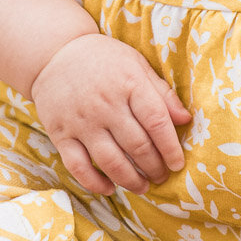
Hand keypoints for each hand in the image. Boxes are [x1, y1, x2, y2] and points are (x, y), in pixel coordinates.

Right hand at [31, 34, 190, 195]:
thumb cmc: (104, 59)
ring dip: (131, 180)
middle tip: (162, 176)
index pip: (156, 121)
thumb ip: (161, 92)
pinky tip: (109, 188)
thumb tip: (185, 119)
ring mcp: (82, 121)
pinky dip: (94, 183)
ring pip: (111, 161)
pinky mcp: (61, 134)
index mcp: (129, 82)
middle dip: (154, 167)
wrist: (55, 53)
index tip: (177, 163)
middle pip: (137, 145)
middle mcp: (106, 104)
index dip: (170, 147)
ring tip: (143, 187)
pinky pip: (78, 167)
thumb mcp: (136, 64)